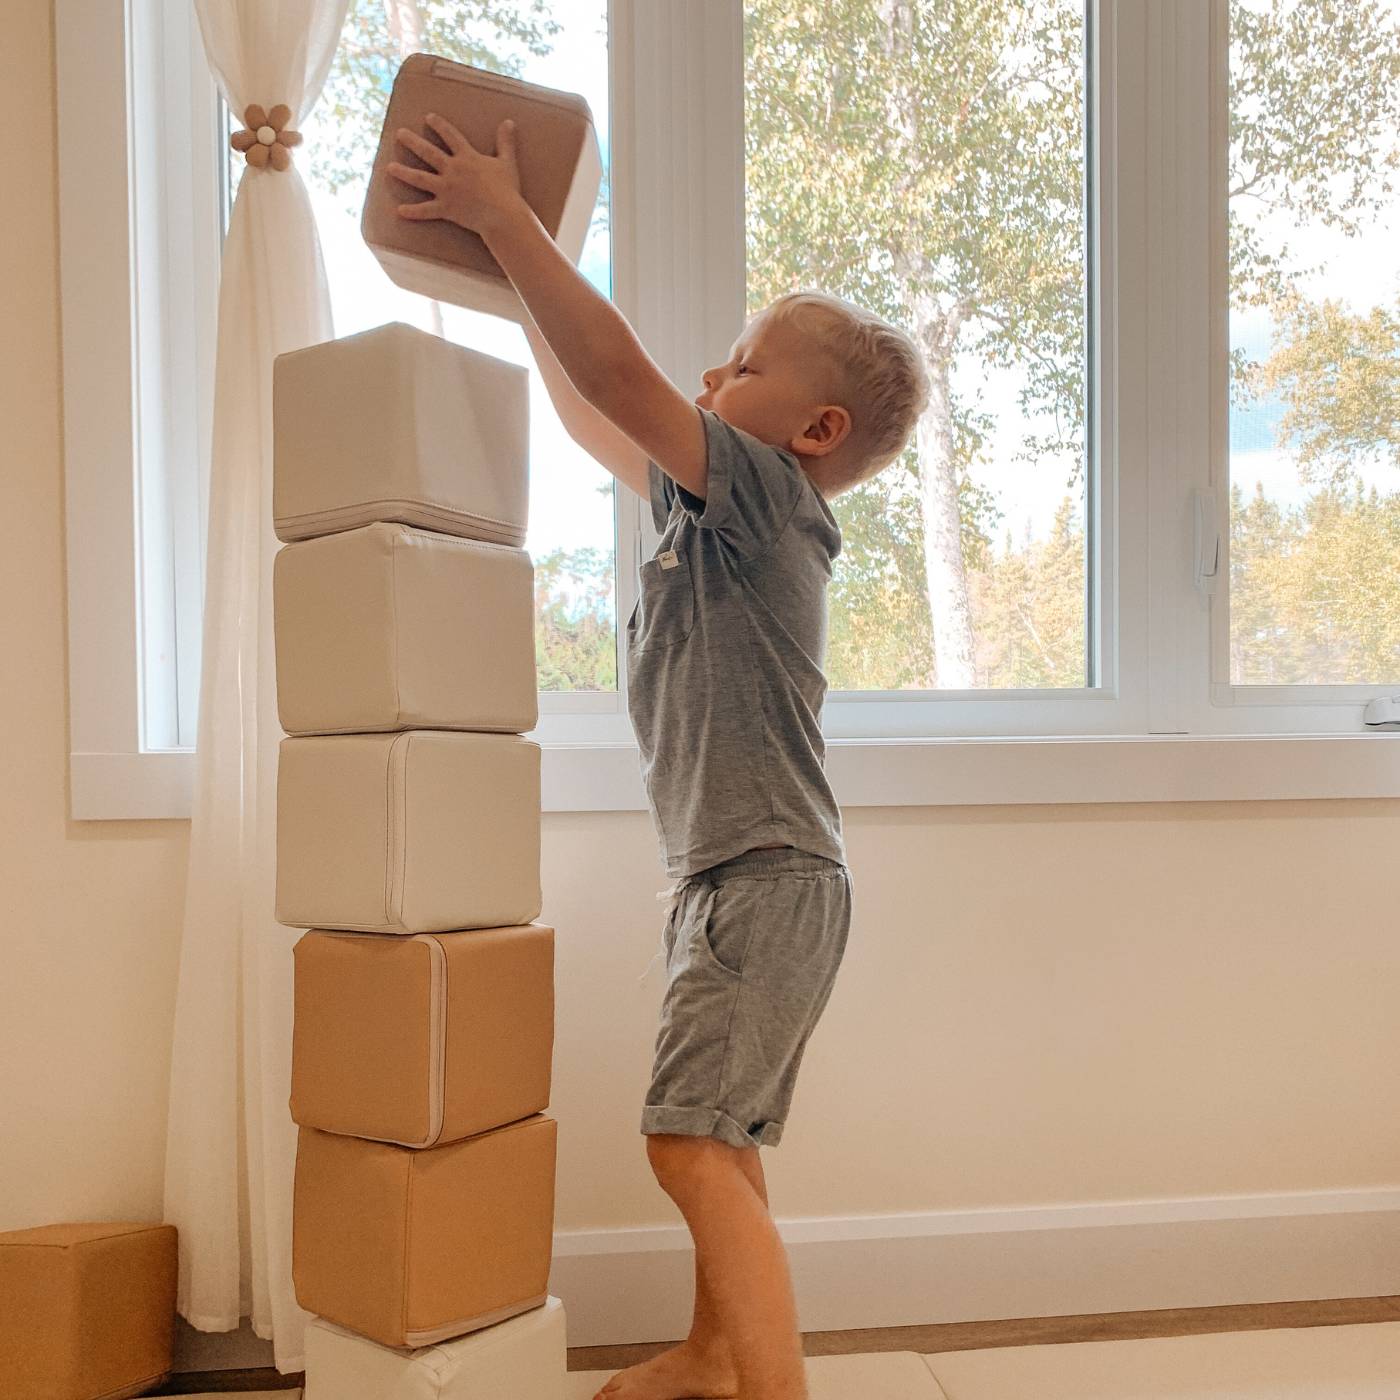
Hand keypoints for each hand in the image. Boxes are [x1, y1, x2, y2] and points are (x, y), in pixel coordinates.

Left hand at [388, 113, 524, 236]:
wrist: (502, 214)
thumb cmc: (507, 190)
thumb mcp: (507, 162)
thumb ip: (505, 142)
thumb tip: (509, 122)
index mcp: (467, 158)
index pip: (450, 136)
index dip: (439, 125)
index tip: (428, 117)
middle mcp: (452, 170)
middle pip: (428, 153)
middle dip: (412, 142)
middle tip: (399, 134)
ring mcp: (446, 190)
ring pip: (420, 178)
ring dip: (404, 173)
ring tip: (389, 168)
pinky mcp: (446, 208)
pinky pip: (426, 211)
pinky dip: (413, 212)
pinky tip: (399, 211)